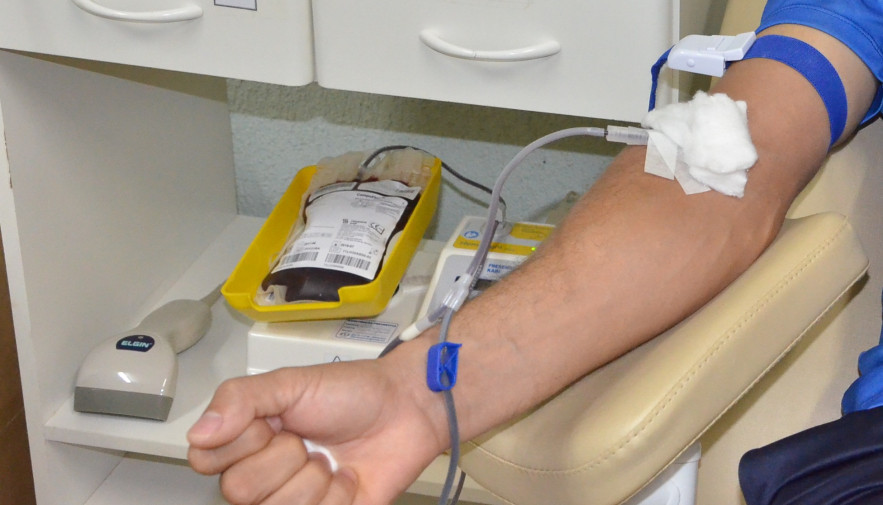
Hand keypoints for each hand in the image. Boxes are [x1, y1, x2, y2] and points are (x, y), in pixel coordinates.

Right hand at [187, 359, 445, 504]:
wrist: (407, 409)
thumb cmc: (352, 392)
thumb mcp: (291, 383)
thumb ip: (240, 399)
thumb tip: (198, 434)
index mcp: (249, 437)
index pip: (206, 459)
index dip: (240, 443)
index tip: (271, 423)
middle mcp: (265, 472)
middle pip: (238, 490)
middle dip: (283, 458)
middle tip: (308, 439)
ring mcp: (294, 497)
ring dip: (313, 479)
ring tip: (331, 458)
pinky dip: (337, 497)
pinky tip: (347, 479)